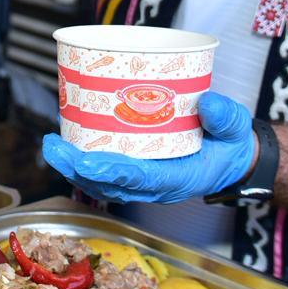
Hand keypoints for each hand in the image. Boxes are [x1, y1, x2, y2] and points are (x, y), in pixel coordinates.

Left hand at [42, 92, 259, 204]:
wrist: (232, 159)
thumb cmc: (230, 143)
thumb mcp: (235, 127)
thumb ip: (225, 117)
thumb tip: (207, 103)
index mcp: (182, 178)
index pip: (142, 178)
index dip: (113, 172)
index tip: (87, 163)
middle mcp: (159, 185)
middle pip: (112, 184)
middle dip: (79, 169)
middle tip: (54, 147)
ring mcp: (147, 182)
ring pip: (104, 182)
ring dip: (75, 167)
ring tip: (52, 146)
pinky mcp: (139, 174)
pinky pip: (108, 174)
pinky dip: (85, 163)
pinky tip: (68, 145)